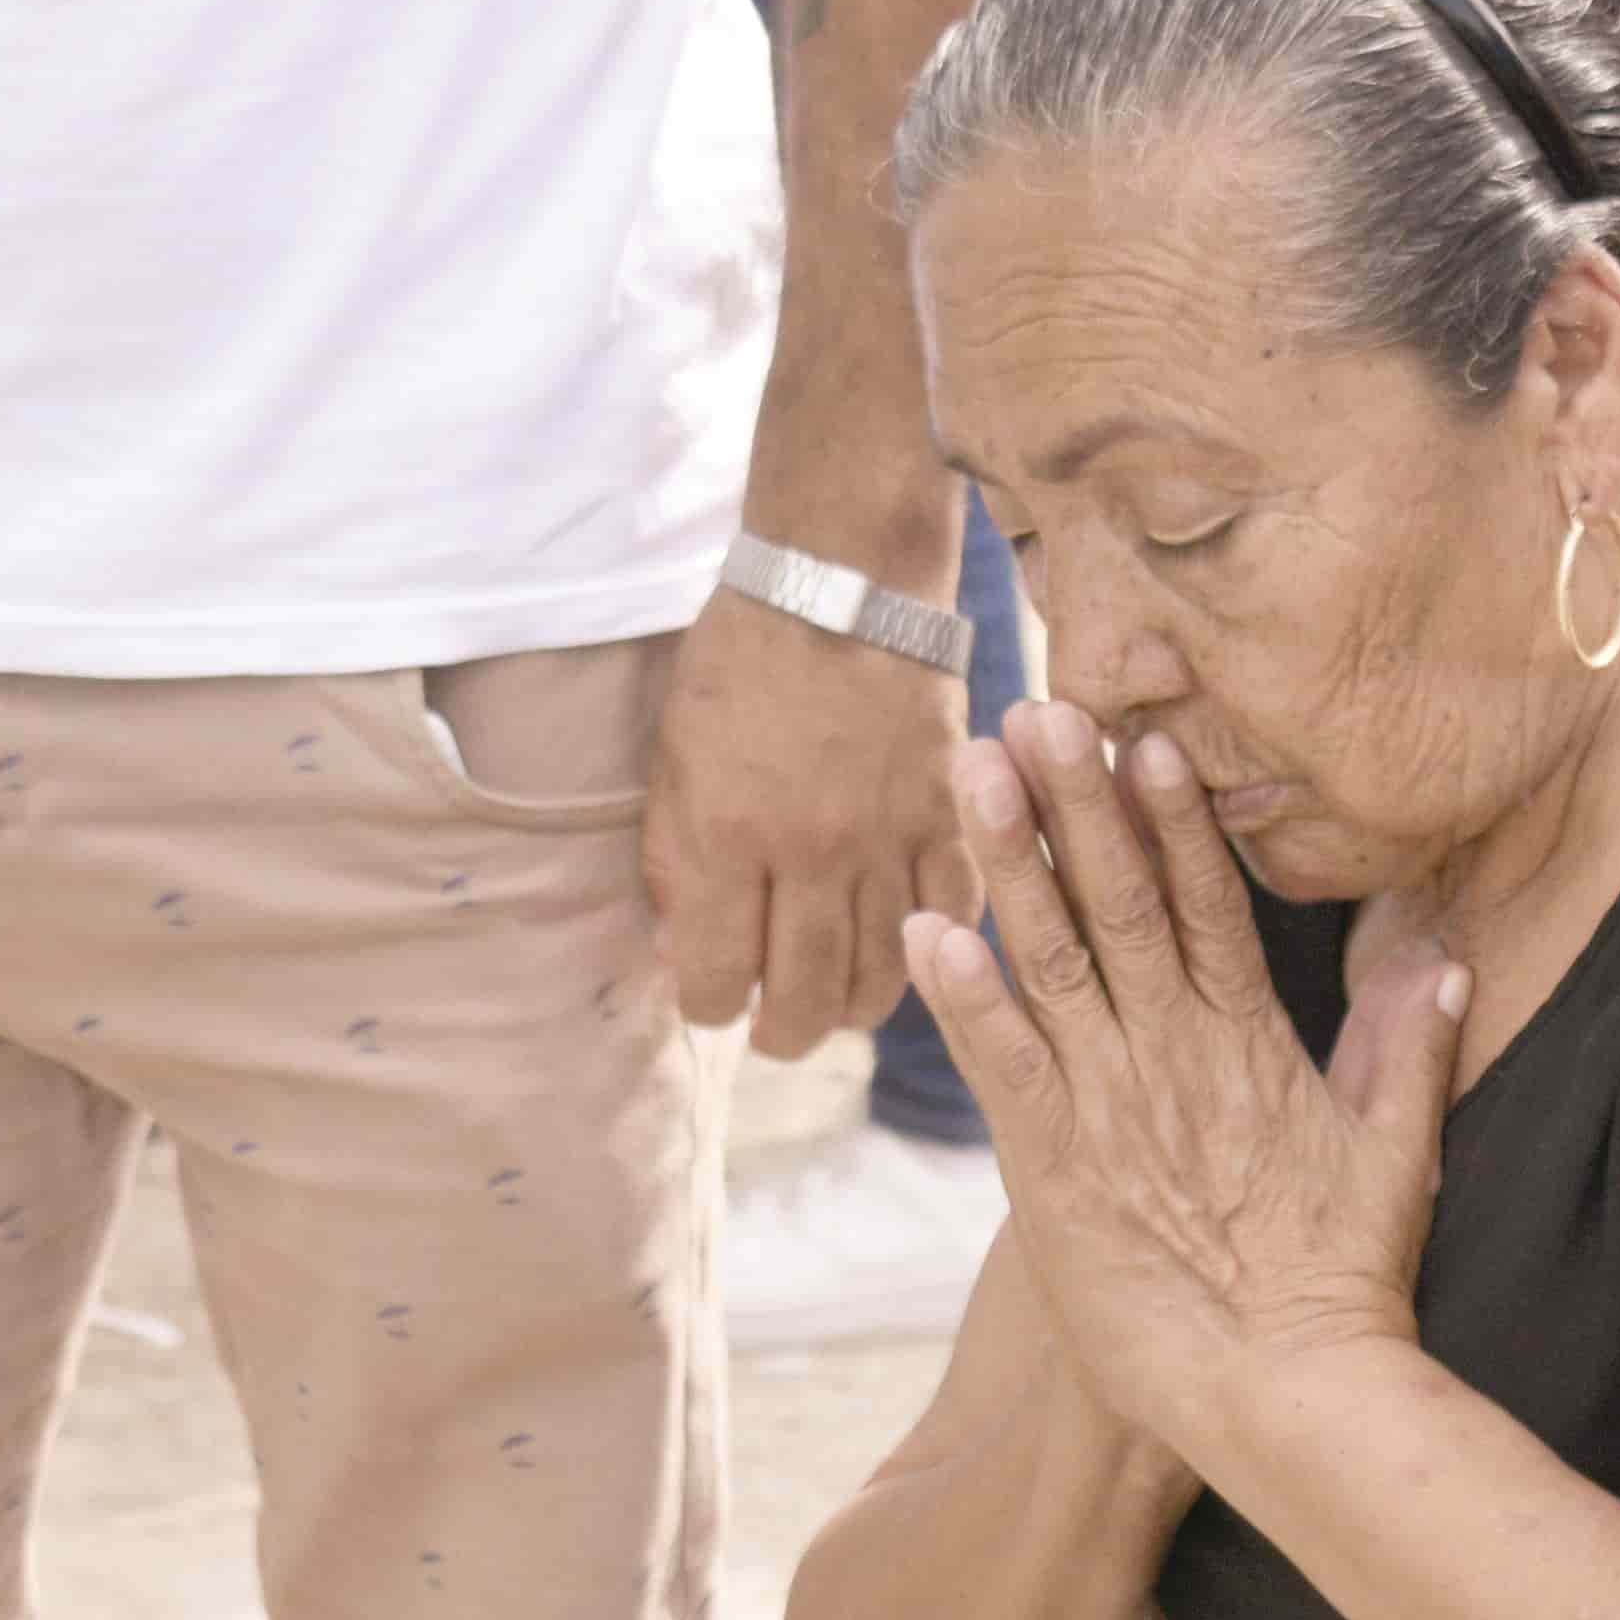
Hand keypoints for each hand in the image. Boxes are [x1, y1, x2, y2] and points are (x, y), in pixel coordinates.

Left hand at [642, 572, 975, 1052]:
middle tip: (773, 1031)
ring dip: (852, 1008)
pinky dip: (926, 946)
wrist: (840, 583)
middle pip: (805, 1002)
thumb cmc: (739, 666)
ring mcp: (886, 840)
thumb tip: (681, 957)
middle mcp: (809, 852)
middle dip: (780, 1036)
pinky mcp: (945, 820)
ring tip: (834, 1001)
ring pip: (882, 978)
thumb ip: (671, 865)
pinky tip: (900, 943)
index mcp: (726, 836)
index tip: (711, 999)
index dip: (708, 1008)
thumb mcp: (672, 760)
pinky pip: (948, 919)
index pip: (716, 980)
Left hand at [898, 696, 1467, 1454]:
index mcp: (1250, 1045)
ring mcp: (1112, 1107)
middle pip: (1120, 904)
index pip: (1208, 906)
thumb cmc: (1341, 1286)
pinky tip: (927, 930)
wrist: (1287, 1390)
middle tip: (1038, 708)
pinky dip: (965, 999)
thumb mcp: (1395, 1155)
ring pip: (1052, 960)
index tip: (1147, 737)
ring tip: (971, 771)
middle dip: (1076, 802)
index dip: (1173, 820)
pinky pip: (1004, 1067)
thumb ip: (1406, 1049)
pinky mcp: (1056, 1170)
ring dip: (1008, 862)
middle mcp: (1176, 1056)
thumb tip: (1447, 961)